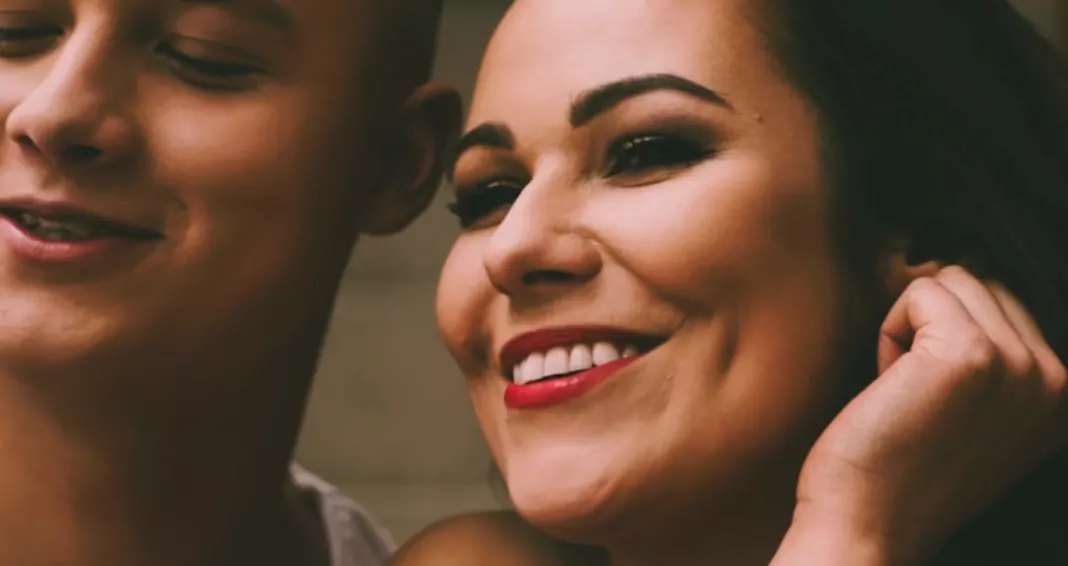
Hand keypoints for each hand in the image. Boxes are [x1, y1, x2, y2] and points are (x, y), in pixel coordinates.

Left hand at [773, 266, 1066, 565]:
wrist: (865, 526)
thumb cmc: (896, 468)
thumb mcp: (968, 410)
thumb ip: (985, 352)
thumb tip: (945, 266)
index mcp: (1058, 393)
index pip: (1004, 300)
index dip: (946, 333)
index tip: (929, 395)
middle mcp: (1053, 378)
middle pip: (981, 281)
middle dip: (930, 325)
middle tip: (911, 394)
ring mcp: (1016, 365)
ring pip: (951, 279)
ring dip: (908, 328)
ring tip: (903, 391)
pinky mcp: (967, 356)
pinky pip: (919, 290)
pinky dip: (888, 330)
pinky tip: (887, 384)